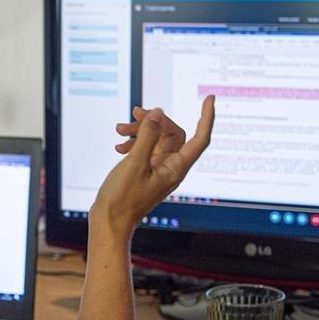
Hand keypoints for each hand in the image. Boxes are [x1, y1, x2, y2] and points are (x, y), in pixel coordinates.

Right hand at [92, 96, 215, 236]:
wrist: (109, 221)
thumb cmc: (123, 199)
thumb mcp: (134, 163)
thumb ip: (147, 136)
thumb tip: (158, 114)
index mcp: (176, 168)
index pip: (200, 138)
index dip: (206, 117)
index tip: (209, 98)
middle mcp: (170, 167)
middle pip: (172, 133)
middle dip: (154, 120)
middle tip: (134, 113)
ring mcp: (158, 169)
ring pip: (156, 139)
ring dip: (139, 130)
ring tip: (119, 130)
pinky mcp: (145, 170)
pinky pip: (145, 148)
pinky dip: (134, 142)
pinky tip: (119, 146)